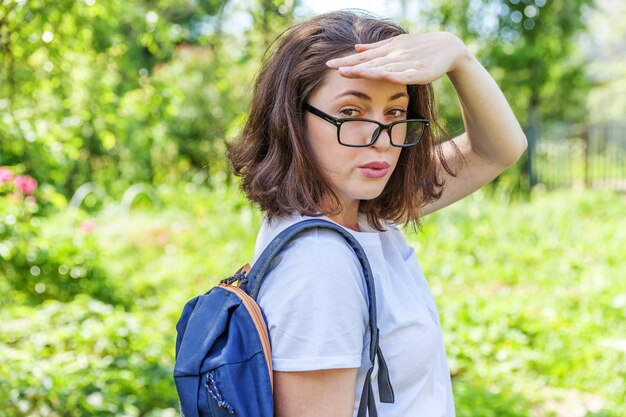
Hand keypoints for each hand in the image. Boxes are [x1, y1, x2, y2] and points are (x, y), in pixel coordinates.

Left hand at [325, 32, 469, 84]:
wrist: (448, 46)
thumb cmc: (419, 47)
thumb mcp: (396, 45)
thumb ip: (375, 49)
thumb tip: (356, 47)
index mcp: (388, 51)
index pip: (363, 58)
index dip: (347, 61)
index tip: (329, 64)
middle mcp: (395, 56)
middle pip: (371, 63)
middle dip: (353, 66)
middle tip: (336, 69)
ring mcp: (408, 63)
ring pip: (386, 68)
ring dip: (370, 70)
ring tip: (355, 72)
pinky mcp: (421, 71)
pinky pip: (408, 75)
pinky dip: (398, 75)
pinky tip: (388, 77)